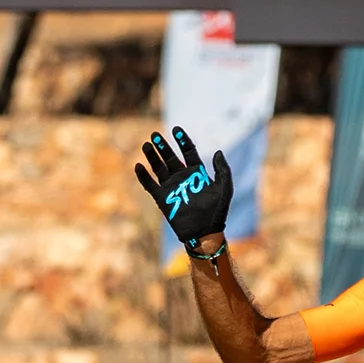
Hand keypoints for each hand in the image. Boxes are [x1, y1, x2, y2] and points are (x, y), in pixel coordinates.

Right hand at [135, 126, 231, 253]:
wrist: (205, 233)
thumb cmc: (217, 212)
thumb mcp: (224, 188)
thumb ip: (222, 170)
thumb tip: (218, 152)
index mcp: (197, 174)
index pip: (188, 152)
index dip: (182, 140)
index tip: (176, 129)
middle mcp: (183, 178)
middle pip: (170, 158)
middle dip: (163, 146)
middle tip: (155, 135)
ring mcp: (171, 188)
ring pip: (159, 168)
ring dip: (152, 157)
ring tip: (147, 145)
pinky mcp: (162, 199)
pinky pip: (150, 185)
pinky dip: (144, 176)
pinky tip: (139, 166)